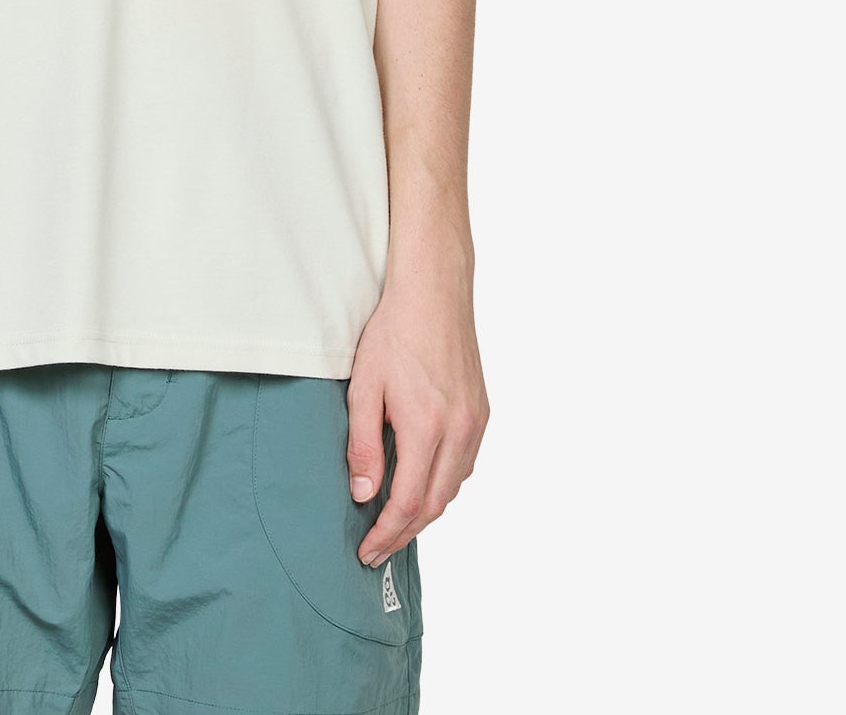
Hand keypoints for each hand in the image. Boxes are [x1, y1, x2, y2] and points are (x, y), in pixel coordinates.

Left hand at [345, 269, 487, 565]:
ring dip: (425, 510)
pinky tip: (423, 483)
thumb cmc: (393, 333)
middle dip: (404, 532)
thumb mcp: (364, 388)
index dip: (386, 534)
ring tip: (395, 521)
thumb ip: (363, 445)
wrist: (434, 292)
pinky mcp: (482, 411)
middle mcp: (459, 431)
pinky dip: (443, 484)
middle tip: (378, 548)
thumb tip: (363, 494)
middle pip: (434, 504)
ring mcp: (476, 422)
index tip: (367, 551)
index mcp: (427, 427)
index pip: (407, 503)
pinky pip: (465, 464)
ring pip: (453, 487)